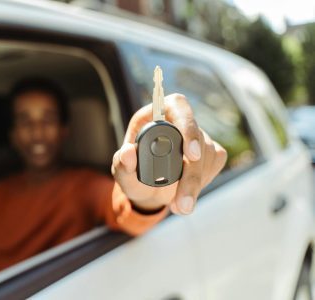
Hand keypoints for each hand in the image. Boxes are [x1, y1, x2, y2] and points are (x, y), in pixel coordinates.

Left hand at [111, 94, 226, 214]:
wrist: (149, 190)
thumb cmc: (133, 175)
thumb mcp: (123, 173)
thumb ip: (121, 164)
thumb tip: (127, 152)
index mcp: (154, 116)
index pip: (178, 106)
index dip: (187, 126)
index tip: (191, 155)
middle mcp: (178, 121)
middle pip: (197, 137)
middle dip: (192, 174)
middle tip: (182, 203)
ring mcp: (197, 135)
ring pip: (208, 154)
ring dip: (195, 184)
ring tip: (178, 206)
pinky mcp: (211, 149)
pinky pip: (216, 162)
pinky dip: (203, 182)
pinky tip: (187, 195)